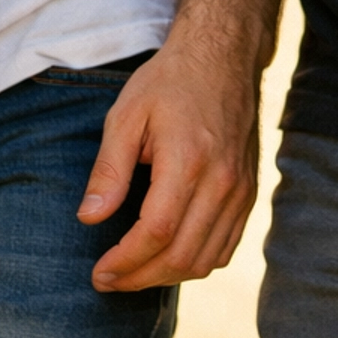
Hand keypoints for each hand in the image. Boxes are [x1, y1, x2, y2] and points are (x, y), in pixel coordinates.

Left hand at [77, 28, 259, 292]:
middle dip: (139, 277)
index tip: (99, 272)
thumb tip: (89, 218)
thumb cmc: (169, 82)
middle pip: (181, 256)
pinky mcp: (248, 194)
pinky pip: (225, 248)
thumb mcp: (126, 114)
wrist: (223, 57)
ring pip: (205, 260)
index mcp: (188, 160)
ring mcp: (240, 191)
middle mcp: (221, 182)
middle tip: (107, 280)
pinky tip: (167, 258)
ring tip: (133, 273)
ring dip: (166, 276)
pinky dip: (196, 264)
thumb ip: (109, 170)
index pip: (155, 233)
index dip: (125, 262)